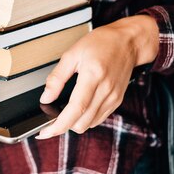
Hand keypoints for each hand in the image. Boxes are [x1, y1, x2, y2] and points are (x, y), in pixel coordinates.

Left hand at [35, 15, 158, 139]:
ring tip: (65, 112)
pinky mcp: (117, 101)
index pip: (76, 109)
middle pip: (82, 123)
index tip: (45, 132)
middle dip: (64, 125)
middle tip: (52, 118)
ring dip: (75, 123)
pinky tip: (79, 108)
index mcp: (93, 76)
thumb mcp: (72, 54)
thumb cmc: (102, 43)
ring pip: (90, 124)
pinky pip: (99, 118)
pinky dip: (86, 118)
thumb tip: (46, 97)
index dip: (59, 125)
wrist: (128, 41)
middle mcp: (106, 90)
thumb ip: (57, 78)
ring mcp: (113, 97)